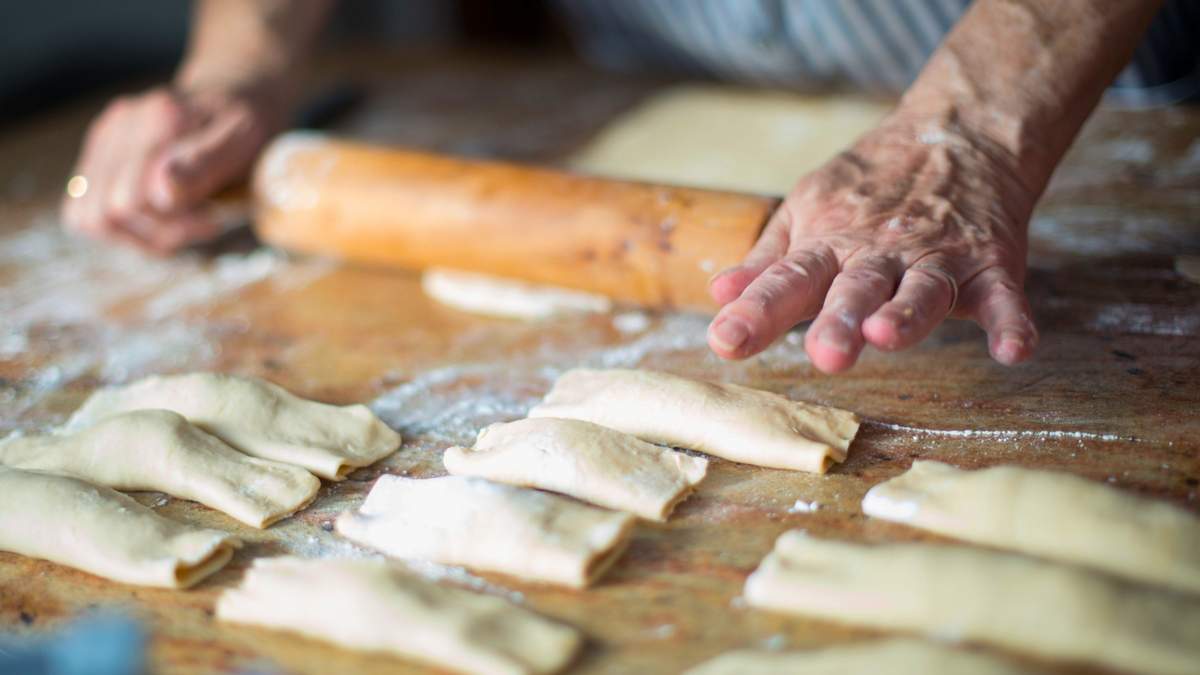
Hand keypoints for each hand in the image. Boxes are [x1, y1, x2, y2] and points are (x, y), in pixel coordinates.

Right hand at [61, 86, 279, 254]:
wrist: (231, 96)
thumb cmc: (244, 125)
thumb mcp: (245, 141)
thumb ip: (205, 163)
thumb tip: (161, 187)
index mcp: (158, 117)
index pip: (129, 198)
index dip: (171, 222)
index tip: (212, 219)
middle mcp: (120, 123)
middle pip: (105, 212)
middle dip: (159, 232)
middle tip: (203, 222)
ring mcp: (102, 139)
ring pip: (89, 216)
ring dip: (141, 236)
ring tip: (183, 225)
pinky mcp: (96, 157)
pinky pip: (86, 211)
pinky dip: (127, 229)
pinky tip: (162, 221)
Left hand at [707, 115, 1040, 372]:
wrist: (957, 133)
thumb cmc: (869, 188)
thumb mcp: (807, 212)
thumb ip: (768, 263)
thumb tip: (717, 297)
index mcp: (829, 243)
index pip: (787, 279)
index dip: (756, 311)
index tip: (725, 340)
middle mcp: (880, 252)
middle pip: (856, 287)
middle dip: (839, 319)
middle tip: (823, 354)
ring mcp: (939, 257)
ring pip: (923, 290)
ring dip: (908, 314)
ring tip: (888, 335)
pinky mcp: (991, 263)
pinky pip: (1004, 296)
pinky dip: (1013, 322)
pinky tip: (1014, 350)